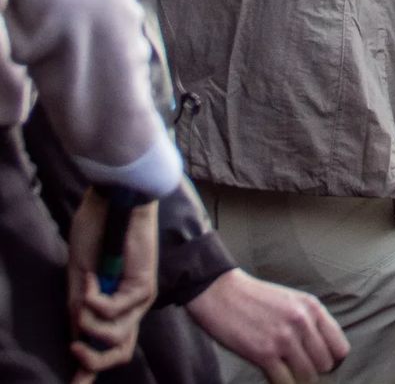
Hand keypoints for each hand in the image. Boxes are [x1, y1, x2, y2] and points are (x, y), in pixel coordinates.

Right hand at [67, 189, 156, 381]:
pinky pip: (113, 312)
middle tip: (74, 347)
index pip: (112, 348)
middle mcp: (133, 306)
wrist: (113, 203)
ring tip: (83, 294)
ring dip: (88, 321)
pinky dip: (94, 299)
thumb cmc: (97, 235)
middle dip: (92, 359)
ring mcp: (142, 297)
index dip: (91, 370)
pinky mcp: (144, 286)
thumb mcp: (80, 283)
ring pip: (115, 337)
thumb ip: (79, 316)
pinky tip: (93, 278)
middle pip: (120, 353)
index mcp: (118, 305)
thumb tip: (76, 349)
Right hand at [185, 268, 348, 383]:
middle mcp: (303, 323)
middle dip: (316, 371)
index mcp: (313, 308)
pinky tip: (278, 379)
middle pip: (325, 363)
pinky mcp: (264, 354)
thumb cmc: (258, 297)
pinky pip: (285, 381)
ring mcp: (284, 339)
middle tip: (304, 372)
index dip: (333, 360)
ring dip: (301, 380)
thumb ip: (310, 320)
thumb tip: (322, 347)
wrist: (224, 293)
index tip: (322, 364)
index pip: (339, 346)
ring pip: (308, 375)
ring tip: (293, 377)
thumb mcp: (293, 299)